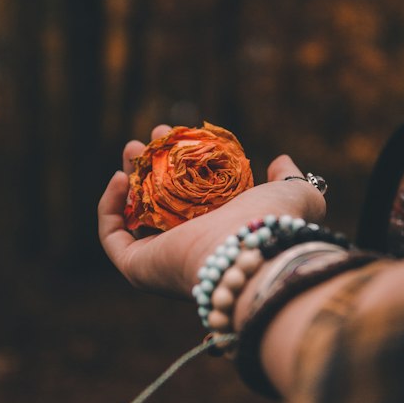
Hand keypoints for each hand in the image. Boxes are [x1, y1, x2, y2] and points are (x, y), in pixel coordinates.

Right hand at [98, 125, 326, 297]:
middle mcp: (189, 247)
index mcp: (220, 232)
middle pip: (159, 202)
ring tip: (133, 147)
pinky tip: (120, 177)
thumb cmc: (272, 224)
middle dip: (152, 163)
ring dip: (129, 178)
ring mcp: (160, 258)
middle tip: (154, 136)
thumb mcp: (294, 194)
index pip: (192, 197)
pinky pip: (112, 237)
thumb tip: (280, 162)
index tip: (180, 135)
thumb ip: (290, 178)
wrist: (249, 254)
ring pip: (133, 216)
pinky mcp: (138, 267)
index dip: (181, 163)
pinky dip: (109, 206)